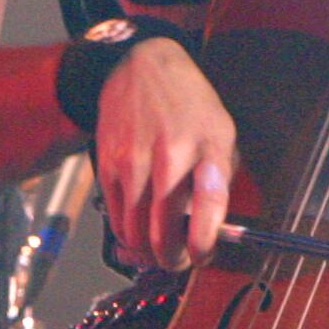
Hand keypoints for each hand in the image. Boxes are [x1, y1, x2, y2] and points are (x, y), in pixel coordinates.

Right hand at [97, 39, 238, 269]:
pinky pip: (115, 217)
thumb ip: (220, 178)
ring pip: (135, 232)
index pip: (208, 205)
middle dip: (173, 258)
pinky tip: (138, 232)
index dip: (204, 242)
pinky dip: (127, 235)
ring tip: (159, 250)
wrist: (141, 68)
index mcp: (207, 146)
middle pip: (163, 231)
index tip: (203, 255)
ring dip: (147, 252)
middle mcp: (169, 156)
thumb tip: (215, 226)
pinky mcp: (107, 166)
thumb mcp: (221, 131)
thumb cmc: (188, 102)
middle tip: (180, 260)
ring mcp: (133, 162)